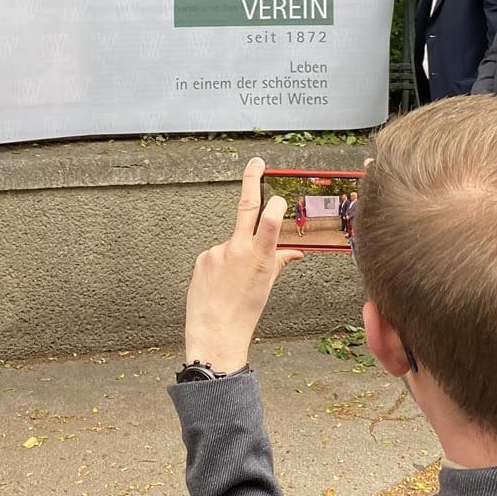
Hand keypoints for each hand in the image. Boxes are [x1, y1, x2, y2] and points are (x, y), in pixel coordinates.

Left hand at [182, 158, 302, 371]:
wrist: (214, 333)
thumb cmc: (244, 314)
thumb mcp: (267, 287)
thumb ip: (279, 262)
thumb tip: (294, 252)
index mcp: (259, 258)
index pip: (271, 222)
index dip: (276, 205)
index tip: (279, 196)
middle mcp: (237, 251)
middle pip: (246, 207)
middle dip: (251, 181)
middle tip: (256, 162)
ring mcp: (217, 252)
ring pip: (232, 243)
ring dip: (234, 255)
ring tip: (231, 283)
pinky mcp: (202, 256)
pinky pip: (216, 254)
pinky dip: (220, 264)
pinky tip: (220, 284)